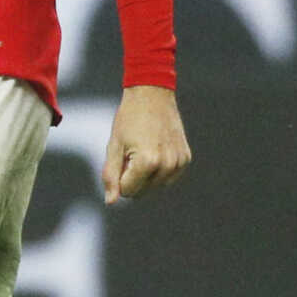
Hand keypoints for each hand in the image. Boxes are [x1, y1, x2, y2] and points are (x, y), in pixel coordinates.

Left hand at [101, 84, 190, 203]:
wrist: (152, 94)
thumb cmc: (128, 119)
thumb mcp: (114, 146)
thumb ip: (111, 176)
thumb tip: (110, 202)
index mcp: (147, 162)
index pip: (127, 191)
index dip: (119, 176)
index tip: (122, 155)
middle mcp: (167, 165)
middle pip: (141, 192)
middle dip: (132, 177)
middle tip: (133, 151)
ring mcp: (179, 163)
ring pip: (155, 187)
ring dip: (146, 175)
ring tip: (144, 148)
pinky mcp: (186, 159)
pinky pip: (168, 178)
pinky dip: (159, 170)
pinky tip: (156, 149)